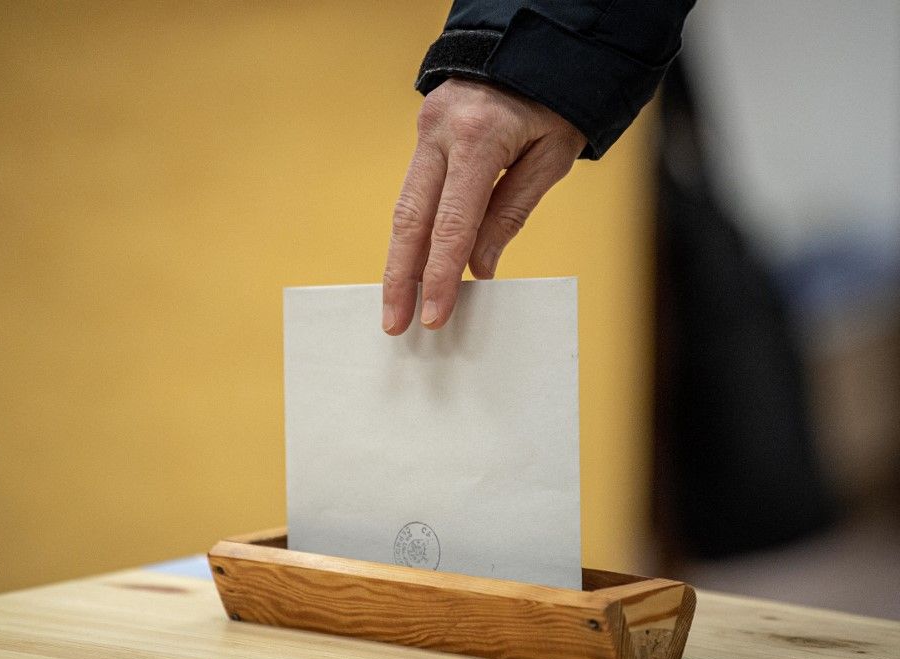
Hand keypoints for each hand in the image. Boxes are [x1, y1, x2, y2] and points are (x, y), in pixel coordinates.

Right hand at [382, 78, 585, 333]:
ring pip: (403, 207)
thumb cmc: (554, 103)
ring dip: (398, 260)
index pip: (453, 223)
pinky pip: (413, 191)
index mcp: (480, 138)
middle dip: (401, 277)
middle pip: (411, 220)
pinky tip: (411, 265)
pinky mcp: (423, 133)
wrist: (534, 44)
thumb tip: (479, 269)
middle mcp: (442, 132)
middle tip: (394, 323)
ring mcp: (426, 129)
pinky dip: (412, 232)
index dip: (440, 276)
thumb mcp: (551, 158)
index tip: (433, 316)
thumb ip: (511, 213)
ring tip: (396, 304)